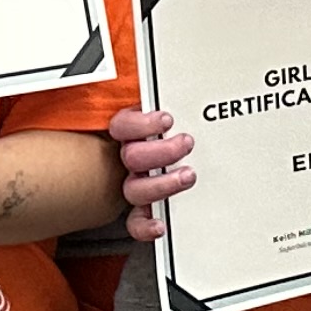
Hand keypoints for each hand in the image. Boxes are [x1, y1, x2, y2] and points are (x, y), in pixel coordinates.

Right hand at [110, 101, 193, 241]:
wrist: (173, 161)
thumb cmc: (171, 133)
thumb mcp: (169, 112)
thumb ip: (165, 105)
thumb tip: (183, 84)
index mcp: (130, 133)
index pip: (123, 126)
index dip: (142, 123)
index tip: (166, 120)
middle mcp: (129, 158)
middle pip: (133, 157)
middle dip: (163, 151)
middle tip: (186, 144)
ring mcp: (135, 184)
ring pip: (135, 189)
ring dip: (163, 184)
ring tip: (188, 175)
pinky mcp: (142, 208)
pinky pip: (136, 222)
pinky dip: (146, 226)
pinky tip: (160, 225)